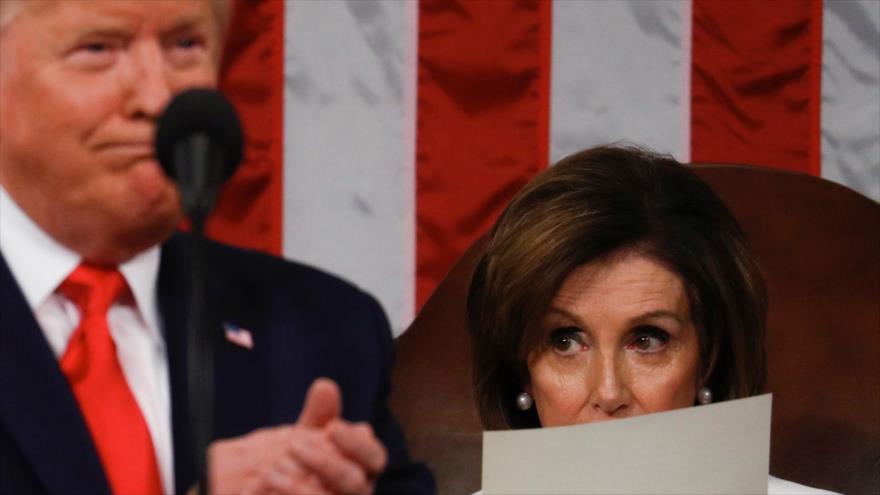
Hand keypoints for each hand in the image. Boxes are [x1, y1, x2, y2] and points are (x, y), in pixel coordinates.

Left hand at [207, 378, 387, 494]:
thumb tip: (325, 385)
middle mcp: (356, 494)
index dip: (357, 444)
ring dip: (300, 488)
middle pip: (355, 483)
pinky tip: (265, 486)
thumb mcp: (307, 438)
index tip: (331, 427)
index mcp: (362, 469)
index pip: (374, 457)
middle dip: (326, 463)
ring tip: (269, 469)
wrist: (274, 490)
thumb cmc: (299, 464)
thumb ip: (319, 416)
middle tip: (293, 444)